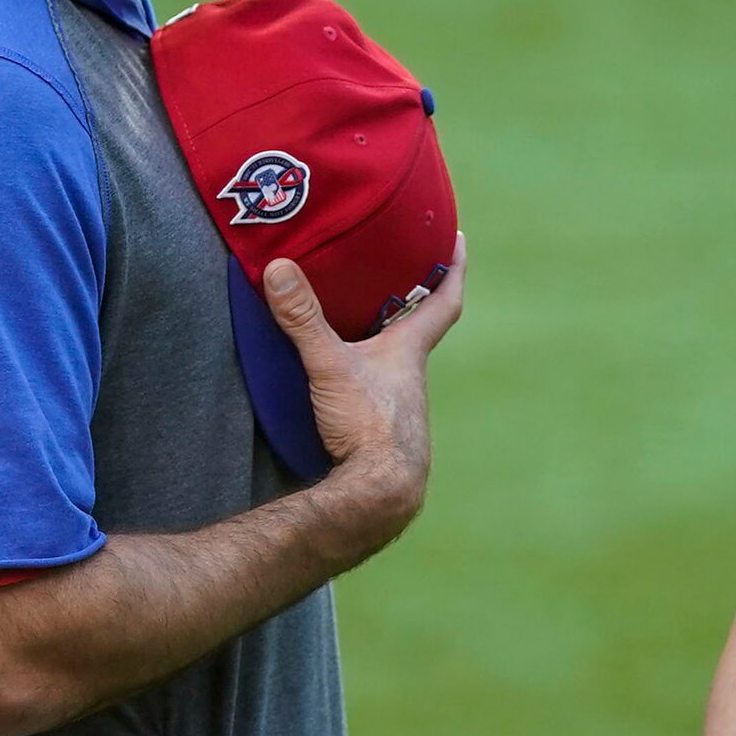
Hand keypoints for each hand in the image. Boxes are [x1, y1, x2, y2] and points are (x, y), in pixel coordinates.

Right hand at [261, 232, 466, 553]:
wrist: (379, 495)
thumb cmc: (369, 429)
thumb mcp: (331, 366)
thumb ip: (303, 319)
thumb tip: (279, 267)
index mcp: (409, 351)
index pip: (443, 300)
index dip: (452, 269)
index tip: (456, 240)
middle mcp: (410, 376)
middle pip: (419, 326)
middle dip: (410, 296)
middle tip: (396, 264)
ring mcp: (398, 405)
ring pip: (396, 359)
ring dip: (383, 335)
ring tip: (359, 310)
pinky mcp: (380, 429)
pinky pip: (377, 386)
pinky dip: (365, 369)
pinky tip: (341, 373)